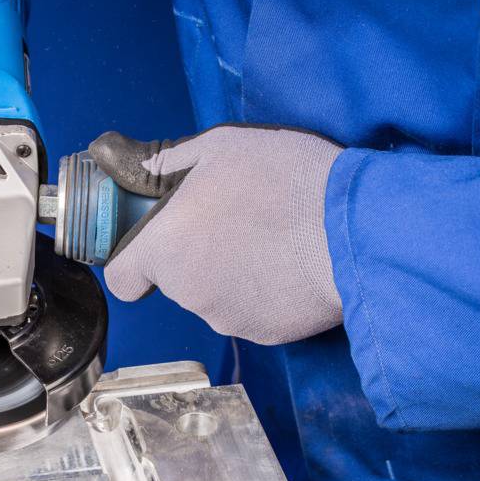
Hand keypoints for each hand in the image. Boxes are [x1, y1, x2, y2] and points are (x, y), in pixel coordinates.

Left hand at [89, 125, 344, 344]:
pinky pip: (251, 311)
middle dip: (195, 255)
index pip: (122, 279)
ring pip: (213, 296)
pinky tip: (289, 264)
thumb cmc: (286, 181)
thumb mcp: (222, 146)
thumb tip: (136, 166)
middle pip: (175, 280)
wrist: (356, 228)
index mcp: (166, 248)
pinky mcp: (265, 334)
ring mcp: (226, 318)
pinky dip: (263, 293)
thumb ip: (168, 162)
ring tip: (270, 239)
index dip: (134, 263)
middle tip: (234, 221)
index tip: (154, 247)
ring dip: (230, 273)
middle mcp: (187, 292)